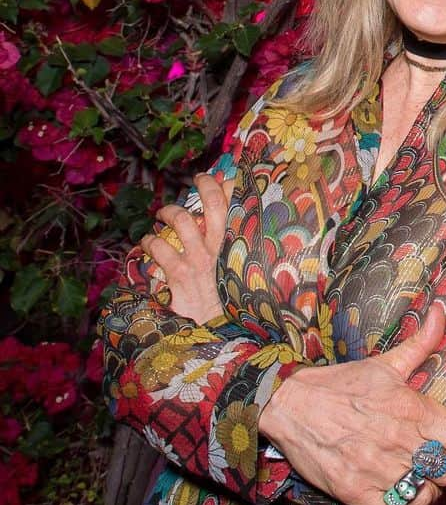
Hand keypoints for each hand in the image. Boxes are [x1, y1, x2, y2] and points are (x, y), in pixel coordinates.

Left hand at [142, 172, 231, 324]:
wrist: (215, 328)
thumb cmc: (224, 296)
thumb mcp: (234, 268)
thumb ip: (229, 243)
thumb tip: (219, 220)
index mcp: (236, 245)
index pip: (238, 206)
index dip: (229, 184)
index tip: (220, 176)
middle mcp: (220, 248)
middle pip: (215, 204)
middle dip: (205, 185)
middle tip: (199, 179)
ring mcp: (199, 259)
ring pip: (183, 220)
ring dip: (169, 212)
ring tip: (163, 214)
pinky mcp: (179, 274)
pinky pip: (160, 247)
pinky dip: (149, 241)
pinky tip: (147, 243)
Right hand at [259, 305, 445, 504]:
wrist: (291, 406)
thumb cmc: (341, 384)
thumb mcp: (384, 362)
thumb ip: (421, 343)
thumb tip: (443, 311)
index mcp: (411, 407)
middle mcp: (399, 441)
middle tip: (434, 461)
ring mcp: (377, 469)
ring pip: (425, 497)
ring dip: (425, 492)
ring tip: (416, 480)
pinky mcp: (356, 493)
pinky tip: (398, 500)